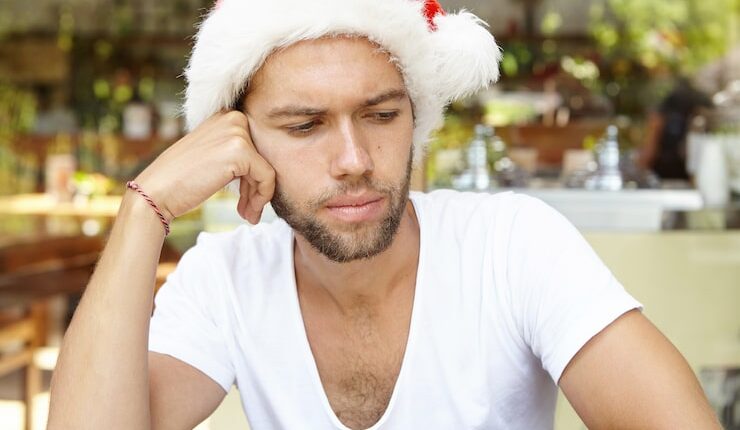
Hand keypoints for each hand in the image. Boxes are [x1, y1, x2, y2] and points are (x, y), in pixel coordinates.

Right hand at [133, 111, 274, 223]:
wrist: (157, 191)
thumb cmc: (182, 179)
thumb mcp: (214, 156)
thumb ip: (238, 154)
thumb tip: (270, 170)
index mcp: (227, 115)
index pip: (258, 147)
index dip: (253, 176)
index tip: (245, 197)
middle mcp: (233, 117)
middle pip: (265, 157)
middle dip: (257, 187)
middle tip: (247, 209)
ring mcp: (237, 131)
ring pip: (267, 169)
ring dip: (258, 196)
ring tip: (248, 214)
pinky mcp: (240, 150)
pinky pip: (267, 177)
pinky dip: (261, 198)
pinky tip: (246, 212)